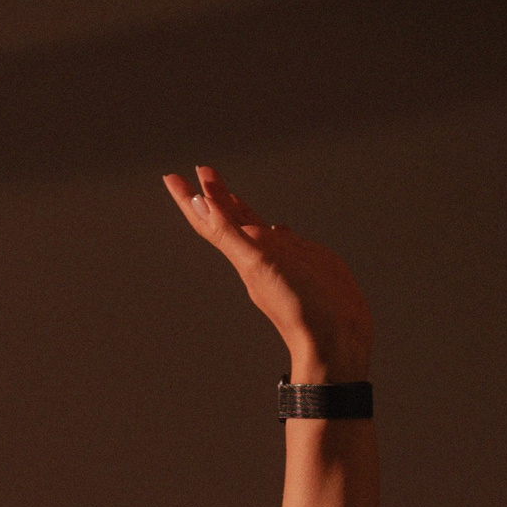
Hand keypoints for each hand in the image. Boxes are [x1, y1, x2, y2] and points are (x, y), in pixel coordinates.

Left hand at [162, 167, 370, 385]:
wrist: (334, 337)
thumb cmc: (297, 306)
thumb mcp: (258, 263)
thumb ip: (229, 233)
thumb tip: (200, 204)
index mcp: (245, 252)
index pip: (210, 220)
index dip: (189, 199)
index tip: (171, 177)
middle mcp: (260, 254)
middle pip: (230, 218)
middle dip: (215, 193)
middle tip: (202, 169)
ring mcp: (283, 258)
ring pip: (256, 227)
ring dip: (241, 209)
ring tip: (229, 192)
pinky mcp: (306, 262)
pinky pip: (285, 241)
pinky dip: (275, 231)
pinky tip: (276, 227)